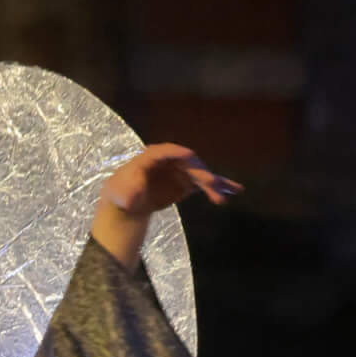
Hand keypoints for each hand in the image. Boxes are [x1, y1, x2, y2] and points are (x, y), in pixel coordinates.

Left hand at [91, 144, 240, 269]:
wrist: (128, 205)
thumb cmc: (122, 193)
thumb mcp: (121, 191)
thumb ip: (131, 189)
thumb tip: (137, 189)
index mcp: (152, 157)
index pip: (166, 151)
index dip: (178, 153)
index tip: (189, 155)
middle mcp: (171, 161)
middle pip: (188, 164)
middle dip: (200, 173)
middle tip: (211, 183)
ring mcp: (180, 171)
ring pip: (199, 175)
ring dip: (212, 185)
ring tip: (221, 197)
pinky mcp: (187, 183)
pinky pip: (204, 184)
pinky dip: (217, 187)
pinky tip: (233, 190)